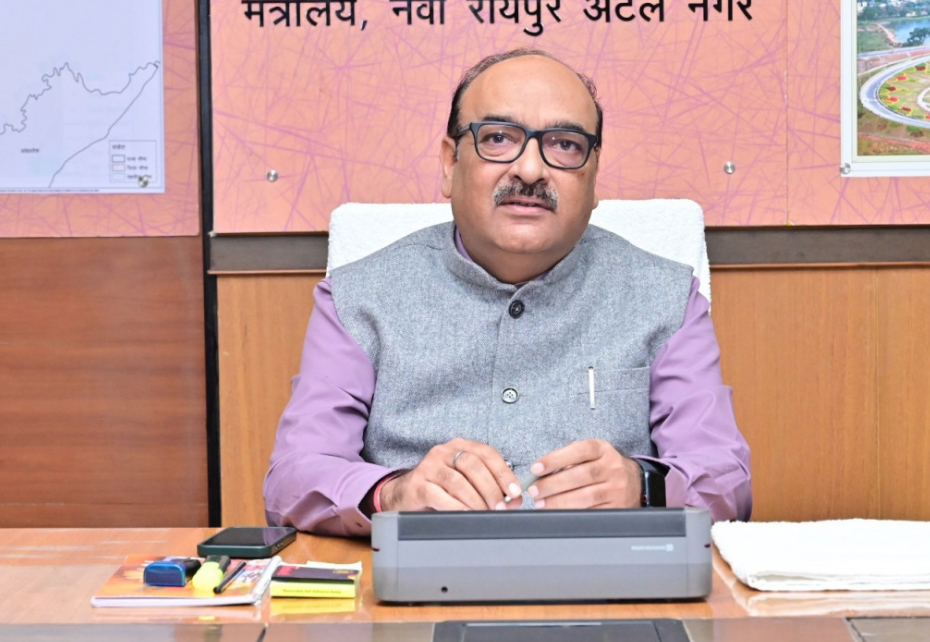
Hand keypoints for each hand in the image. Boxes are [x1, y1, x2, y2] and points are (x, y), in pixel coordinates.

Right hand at [379, 438, 522, 511]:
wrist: (405, 494)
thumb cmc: (441, 487)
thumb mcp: (467, 484)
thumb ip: (492, 489)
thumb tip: (514, 500)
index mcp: (460, 446)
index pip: (487, 453)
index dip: (503, 472)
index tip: (515, 490)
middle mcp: (444, 452)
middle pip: (472, 465)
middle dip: (490, 488)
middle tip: (500, 506)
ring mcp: (429, 467)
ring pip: (457, 481)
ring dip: (475, 499)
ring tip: (485, 513)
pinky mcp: (417, 484)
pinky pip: (439, 495)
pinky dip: (456, 506)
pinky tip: (466, 515)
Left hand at [526, 439, 641, 508]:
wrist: (635, 481)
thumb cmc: (602, 467)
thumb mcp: (591, 455)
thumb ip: (568, 460)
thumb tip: (540, 475)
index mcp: (602, 449)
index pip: (578, 451)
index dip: (555, 459)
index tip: (536, 468)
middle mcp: (612, 467)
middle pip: (580, 476)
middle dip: (552, 484)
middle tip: (534, 491)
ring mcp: (616, 488)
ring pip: (586, 496)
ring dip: (559, 501)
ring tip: (541, 503)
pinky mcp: (617, 506)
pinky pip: (592, 511)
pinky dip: (572, 513)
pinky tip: (558, 513)